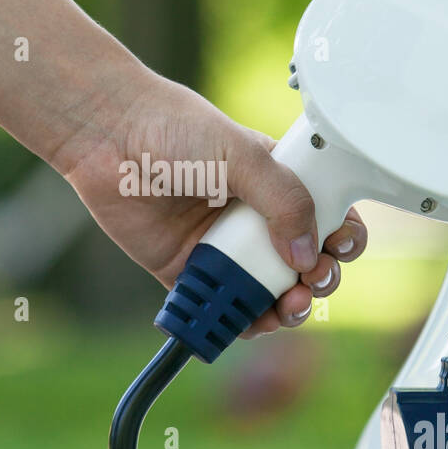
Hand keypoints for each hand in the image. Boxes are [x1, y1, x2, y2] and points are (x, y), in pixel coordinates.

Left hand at [60, 69, 366, 336]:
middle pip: (301, 261)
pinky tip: (252, 321)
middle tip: (313, 278)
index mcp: (275, 181)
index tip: (340, 246)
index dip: (340, 236)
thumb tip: (307, 252)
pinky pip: (220, 305)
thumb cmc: (171, 127)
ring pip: (265, 291)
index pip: (324, 215)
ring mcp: (220, 246)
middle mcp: (252, 217)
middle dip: (318, 277)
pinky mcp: (185, 270)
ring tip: (289, 306)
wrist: (107, 135)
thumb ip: (283, 198)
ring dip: (287, 307)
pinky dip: (239, 321)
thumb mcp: (241, 154)